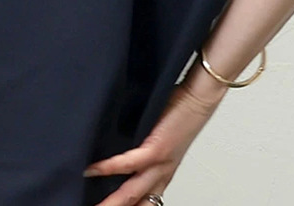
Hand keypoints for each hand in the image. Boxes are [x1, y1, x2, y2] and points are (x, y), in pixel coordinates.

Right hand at [83, 81, 226, 205]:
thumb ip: (143, 148)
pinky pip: (129, 164)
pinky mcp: (157, 149)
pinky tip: (93, 170)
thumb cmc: (181, 112)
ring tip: (93, 204)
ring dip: (111, 202)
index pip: (145, 202)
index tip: (107, 205)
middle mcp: (161, 173)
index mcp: (163, 172)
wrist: (200, 98)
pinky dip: (108, 168)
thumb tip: (117, 145)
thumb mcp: (161, 138)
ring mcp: (160, 163)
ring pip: (132, 193)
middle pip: (135, 203)